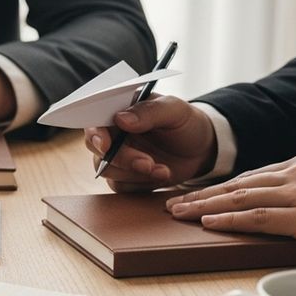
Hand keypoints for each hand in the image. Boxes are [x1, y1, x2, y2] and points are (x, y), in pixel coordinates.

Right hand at [84, 95, 218, 191]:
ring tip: (164, 170)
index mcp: (119, 110)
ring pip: (108, 170)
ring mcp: (117, 156)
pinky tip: (162, 175)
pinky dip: (141, 184)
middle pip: (98, 148)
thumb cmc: (186, 122)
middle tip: (147, 163)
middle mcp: (113, 133)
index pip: (95, 120)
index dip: (95, 134)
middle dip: (121, 158)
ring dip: (135, 173)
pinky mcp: (124, 176)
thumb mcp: (175, 110)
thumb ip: (149, 111)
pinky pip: (120, 185)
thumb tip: (120, 119)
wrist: (201, 150)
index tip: (106, 146)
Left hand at [165, 153, 295, 263]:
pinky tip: (208, 223)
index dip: (219, 188)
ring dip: (204, 207)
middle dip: (201, 195)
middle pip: (237, 184)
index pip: (250, 176)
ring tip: (179, 214)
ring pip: (239, 198)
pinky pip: (257, 217)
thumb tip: (277, 204)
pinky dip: (228, 220)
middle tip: (172, 204)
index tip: (195, 195)